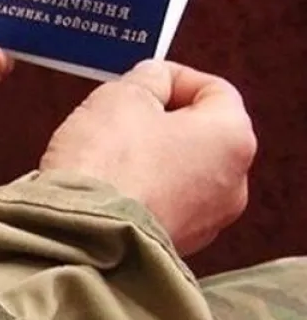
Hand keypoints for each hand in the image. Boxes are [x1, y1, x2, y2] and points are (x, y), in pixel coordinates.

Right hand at [40, 61, 256, 255]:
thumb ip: (147, 78)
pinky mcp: (178, 242)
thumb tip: (153, 80)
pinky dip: (142, 189)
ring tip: (109, 153)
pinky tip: (110, 184)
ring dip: (151, 156)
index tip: (144, 78)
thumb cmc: (108, 165)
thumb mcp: (122, 96)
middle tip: (122, 114)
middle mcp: (233, 182)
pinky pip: (164, 202)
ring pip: (182, 171)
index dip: (174, 77)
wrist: (85, 233)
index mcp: (231, 137)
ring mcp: (208, 219)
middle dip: (161, 120)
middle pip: (200, 133)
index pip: (214, 89)